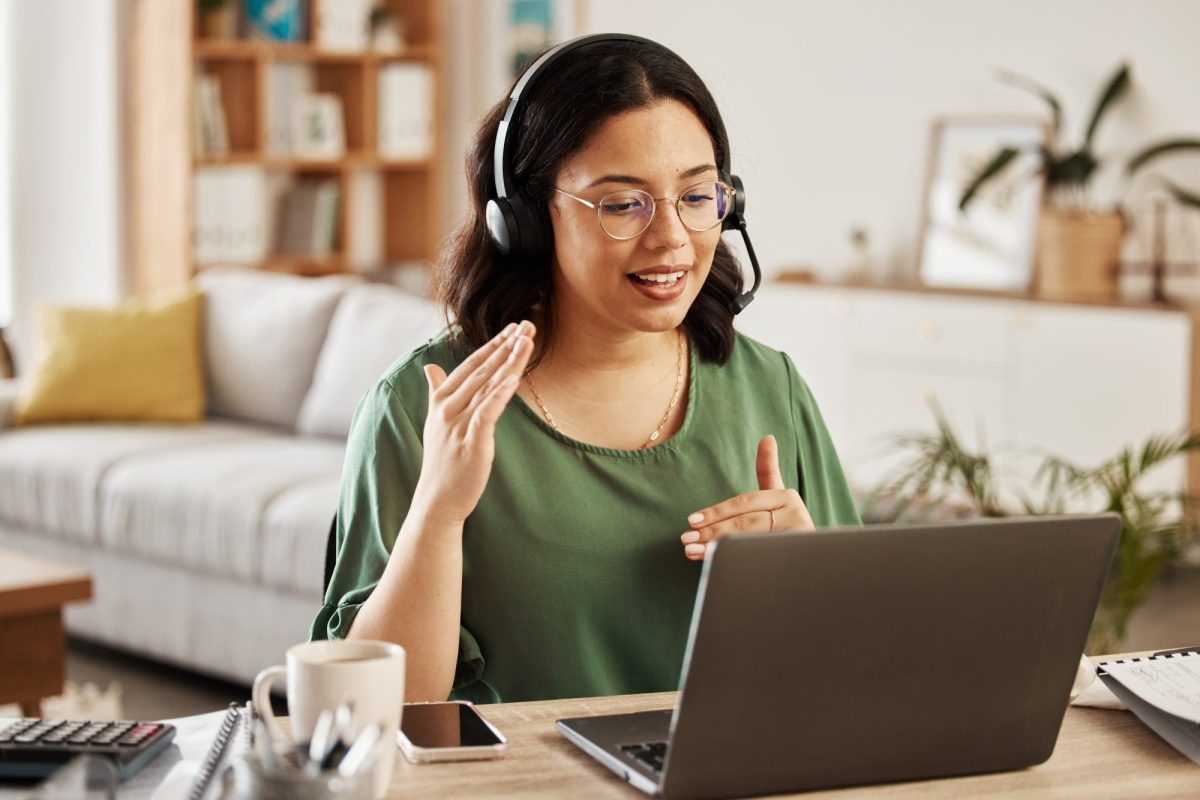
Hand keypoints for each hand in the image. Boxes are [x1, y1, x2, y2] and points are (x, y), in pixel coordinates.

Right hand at [412, 321, 534, 525]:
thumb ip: (435, 391)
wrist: (437, 499)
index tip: (512, 328)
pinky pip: (487, 412)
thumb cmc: (441, 460)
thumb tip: (429, 366)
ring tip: (527, 341)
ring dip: (509, 361)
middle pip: (483, 370)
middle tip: (528, 324)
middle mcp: (448, 407)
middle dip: (506, 346)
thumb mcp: (435, 421)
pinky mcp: (472, 441)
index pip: (471, 365)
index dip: (492, 345)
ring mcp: (459, 424)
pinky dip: (499, 393)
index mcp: (442, 399)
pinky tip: (513, 378)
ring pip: (488, 385)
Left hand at [680, 434, 813, 560]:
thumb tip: (767, 437)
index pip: (743, 503)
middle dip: (711, 531)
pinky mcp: (798, 555)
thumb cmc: (788, 527)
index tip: (691, 519)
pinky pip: (759, 558)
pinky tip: (715, 565)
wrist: (816, 561)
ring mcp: (799, 536)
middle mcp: (796, 513)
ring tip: (691, 551)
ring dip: (716, 548)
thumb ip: (768, 471)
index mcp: (786, 496)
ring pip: (749, 542)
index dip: (716, 512)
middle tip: (685, 538)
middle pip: (744, 523)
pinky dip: (736, 562)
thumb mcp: (777, 501)